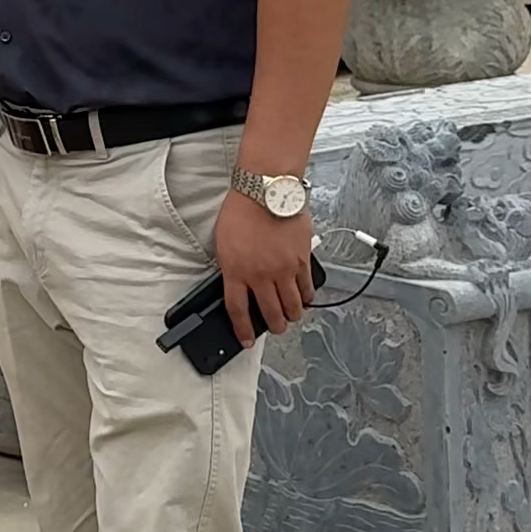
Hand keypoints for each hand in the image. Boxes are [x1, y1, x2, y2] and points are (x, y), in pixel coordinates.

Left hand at [212, 186, 318, 348]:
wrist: (266, 191)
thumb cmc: (241, 211)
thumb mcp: (223, 242)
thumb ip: (231, 267)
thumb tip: (237, 284)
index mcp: (236, 272)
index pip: (238, 311)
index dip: (242, 330)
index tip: (245, 340)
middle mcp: (260, 275)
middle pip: (270, 313)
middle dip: (274, 326)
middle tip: (275, 328)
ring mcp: (283, 269)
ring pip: (292, 305)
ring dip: (292, 315)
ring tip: (291, 316)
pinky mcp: (302, 260)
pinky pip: (307, 287)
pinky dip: (307, 296)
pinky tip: (305, 298)